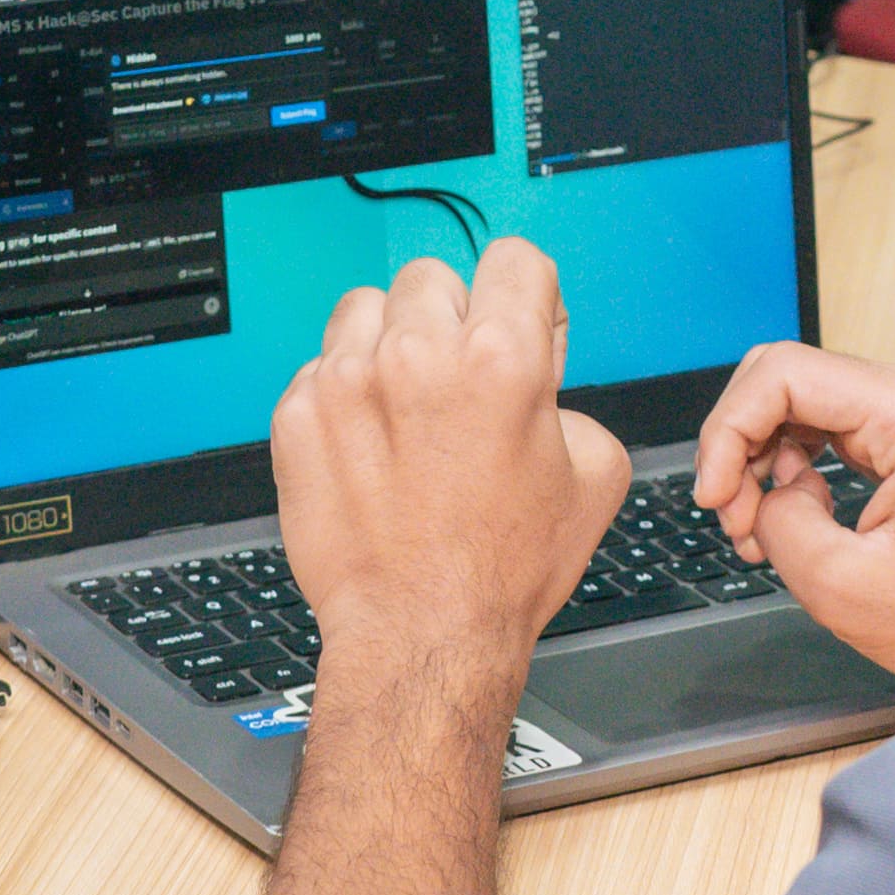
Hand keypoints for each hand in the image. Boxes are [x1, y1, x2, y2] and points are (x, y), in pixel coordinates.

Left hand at [270, 242, 624, 714]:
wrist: (422, 634)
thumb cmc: (502, 571)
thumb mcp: (595, 474)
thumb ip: (570, 396)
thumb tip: (540, 372)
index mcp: (501, 360)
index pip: (516, 260)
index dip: (525, 295)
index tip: (516, 319)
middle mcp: (418, 357)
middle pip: (434, 277)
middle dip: (452, 320)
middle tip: (458, 380)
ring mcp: (348, 382)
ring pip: (366, 306)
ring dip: (388, 341)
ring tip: (405, 403)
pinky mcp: (299, 415)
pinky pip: (320, 365)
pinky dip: (344, 394)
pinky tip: (370, 443)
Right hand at [689, 343, 894, 696]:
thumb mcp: (847, 589)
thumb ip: (780, 526)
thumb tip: (759, 495)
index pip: (784, 373)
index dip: (728, 431)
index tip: (716, 497)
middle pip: (788, 376)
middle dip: (740, 444)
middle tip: (734, 518)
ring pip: (803, 399)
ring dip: (763, 459)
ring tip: (757, 528)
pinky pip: (831, 425)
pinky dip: (795, 466)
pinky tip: (789, 516)